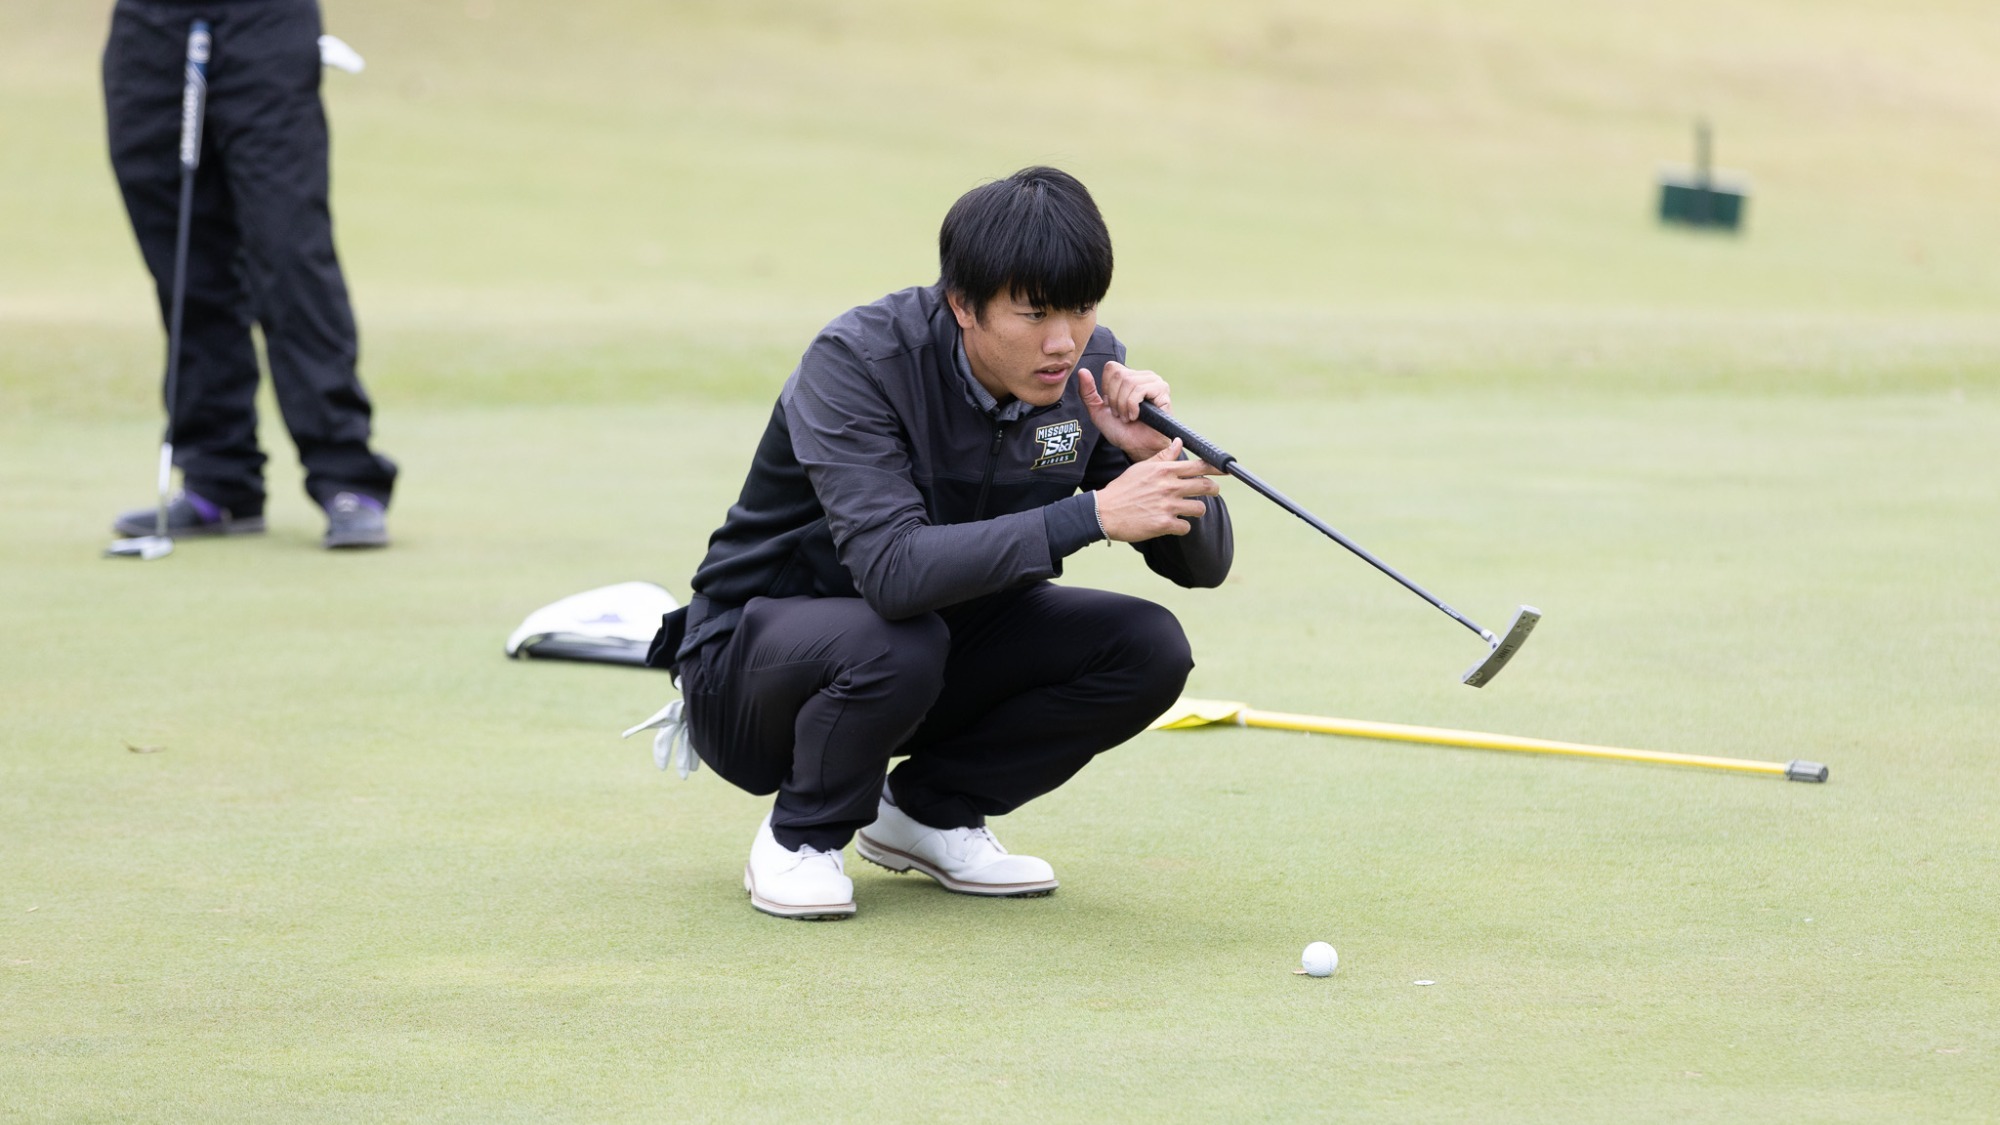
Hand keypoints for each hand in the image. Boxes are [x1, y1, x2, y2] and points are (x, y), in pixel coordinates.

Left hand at [1078, 361, 1172, 460]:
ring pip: (1129, 382)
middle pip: (1119, 375)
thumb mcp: (1098, 411)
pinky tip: (1136, 416)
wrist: (1137, 447)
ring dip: (1123, 405)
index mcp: (1129, 377)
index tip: (1113, 406)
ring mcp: (1154, 382)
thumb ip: (1088, 392)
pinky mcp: (1162, 390)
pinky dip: (1133, 406)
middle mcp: (1143, 376)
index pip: (1112, 368)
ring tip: (1128, 417)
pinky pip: (1140, 390)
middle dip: (1115, 399)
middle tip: (1120, 415)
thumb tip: (1082, 371)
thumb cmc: (1122, 431)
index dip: (1107, 389)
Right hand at [1093, 439, 1224, 541]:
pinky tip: (1173, 524)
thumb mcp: (1141, 468)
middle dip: (1213, 489)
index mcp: (1164, 470)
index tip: (1226, 470)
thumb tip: (1177, 442)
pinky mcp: (1164, 524)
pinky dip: (1182, 527)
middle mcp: (1169, 486)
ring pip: (1199, 508)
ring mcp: (1167, 506)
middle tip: (1212, 491)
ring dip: (1195, 510)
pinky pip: (1186, 527)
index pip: (1199, 466)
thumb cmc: (1122, 489)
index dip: (1216, 468)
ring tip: (1186, 509)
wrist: (1104, 512)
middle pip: (1206, 487)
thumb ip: (1162, 457)